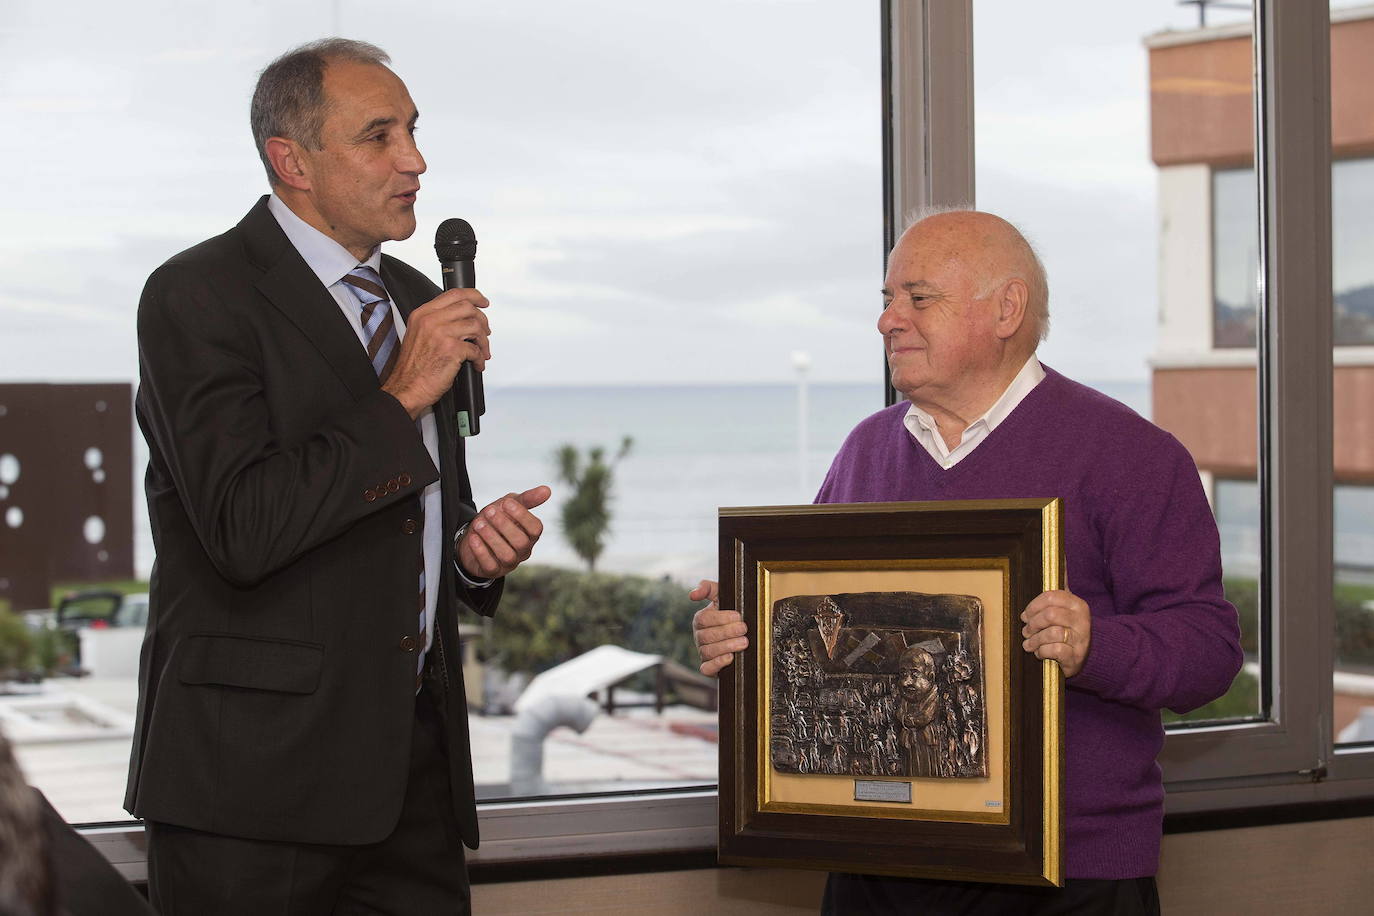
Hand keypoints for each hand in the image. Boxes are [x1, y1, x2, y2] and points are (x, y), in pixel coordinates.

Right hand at [384, 288, 491, 418]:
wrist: (406, 388)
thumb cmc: (412, 368)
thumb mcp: (418, 335)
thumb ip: (436, 322)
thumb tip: (461, 320)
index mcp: (422, 314)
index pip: (453, 294)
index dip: (473, 296)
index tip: (482, 302)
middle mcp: (431, 320)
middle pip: (468, 307)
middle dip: (482, 320)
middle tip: (485, 331)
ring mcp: (441, 333)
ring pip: (475, 326)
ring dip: (484, 341)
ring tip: (482, 351)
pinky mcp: (452, 349)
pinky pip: (475, 349)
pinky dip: (480, 358)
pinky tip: (476, 364)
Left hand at [457, 486, 550, 578]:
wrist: (473, 536)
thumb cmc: (495, 520)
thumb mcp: (508, 505)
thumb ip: (527, 499)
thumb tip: (547, 490)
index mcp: (530, 535)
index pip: (536, 528)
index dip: (522, 515)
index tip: (506, 503)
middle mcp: (523, 551)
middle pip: (521, 542)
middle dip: (504, 525)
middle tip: (489, 511)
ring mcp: (509, 563)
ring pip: (506, 555)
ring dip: (491, 537)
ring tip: (478, 524)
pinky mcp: (493, 571)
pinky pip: (490, 565)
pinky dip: (480, 551)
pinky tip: (473, 538)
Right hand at [691, 579, 748, 676]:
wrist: (743, 634)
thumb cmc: (731, 613)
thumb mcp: (722, 596)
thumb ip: (708, 588)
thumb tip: (692, 594)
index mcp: (700, 620)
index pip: (704, 619)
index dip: (720, 618)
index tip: (738, 616)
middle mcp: (699, 637)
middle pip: (706, 636)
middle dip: (727, 632)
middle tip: (743, 629)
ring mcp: (703, 653)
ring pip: (708, 651)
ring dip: (726, 646)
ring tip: (744, 642)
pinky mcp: (709, 667)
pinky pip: (706, 669)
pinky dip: (717, 664)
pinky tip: (730, 657)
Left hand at [1021, 589, 1091, 677]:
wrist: (1087, 656)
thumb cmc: (1069, 629)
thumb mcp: (1066, 608)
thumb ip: (1060, 588)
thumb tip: (1060, 557)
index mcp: (1078, 605)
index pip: (1051, 597)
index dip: (1033, 606)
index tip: (1025, 615)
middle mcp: (1082, 621)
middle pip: (1050, 615)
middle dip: (1033, 624)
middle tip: (1026, 630)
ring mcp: (1081, 639)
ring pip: (1052, 633)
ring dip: (1035, 640)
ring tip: (1029, 644)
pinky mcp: (1076, 656)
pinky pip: (1055, 650)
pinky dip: (1042, 652)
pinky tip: (1040, 653)